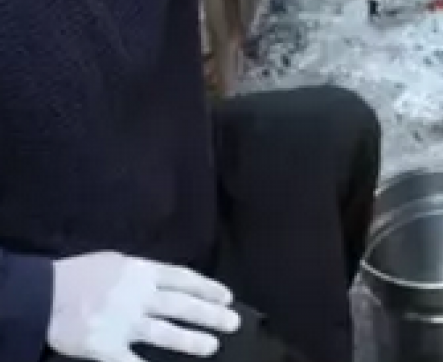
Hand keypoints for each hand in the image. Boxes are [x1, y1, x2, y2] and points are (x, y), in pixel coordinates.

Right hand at [47, 251, 240, 361]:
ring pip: (166, 333)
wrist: (41, 296)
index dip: (208, 288)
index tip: (227, 297)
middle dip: (211, 315)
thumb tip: (172, 281)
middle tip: (233, 322)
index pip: (184, 279)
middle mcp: (138, 296)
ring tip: (212, 346)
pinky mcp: (106, 347)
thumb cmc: (78, 275)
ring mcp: (123, 323)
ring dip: (192, 341)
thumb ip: (144, 273)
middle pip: (183, 306)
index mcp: (141, 272)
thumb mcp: (116, 262)